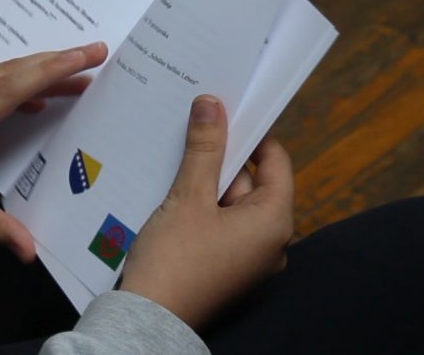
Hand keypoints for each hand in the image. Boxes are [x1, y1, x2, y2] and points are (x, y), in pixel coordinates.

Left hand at [0, 42, 107, 262]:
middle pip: (9, 70)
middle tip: (97, 55)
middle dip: (55, 62)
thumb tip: (32, 251)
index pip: (14, 85)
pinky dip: (11, 87)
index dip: (55, 69)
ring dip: (34, 72)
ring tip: (74, 76)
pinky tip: (29, 101)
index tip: (90, 54)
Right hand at [120, 95, 293, 328]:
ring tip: (175, 166)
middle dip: (220, 160)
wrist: (147, 320)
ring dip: (205, 184)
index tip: (226, 113)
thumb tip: (212, 105)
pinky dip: (200, 209)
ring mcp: (248, 259)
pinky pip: (220, 226)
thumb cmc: (175, 260)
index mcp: (275, 223)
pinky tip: (173, 197)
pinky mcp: (226, 269)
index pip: (276, 162)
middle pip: (251, 183)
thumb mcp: (189, 196)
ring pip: (231, 204)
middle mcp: (271, 243)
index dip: (252, 135)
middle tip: (190, 135)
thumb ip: (205, 149)